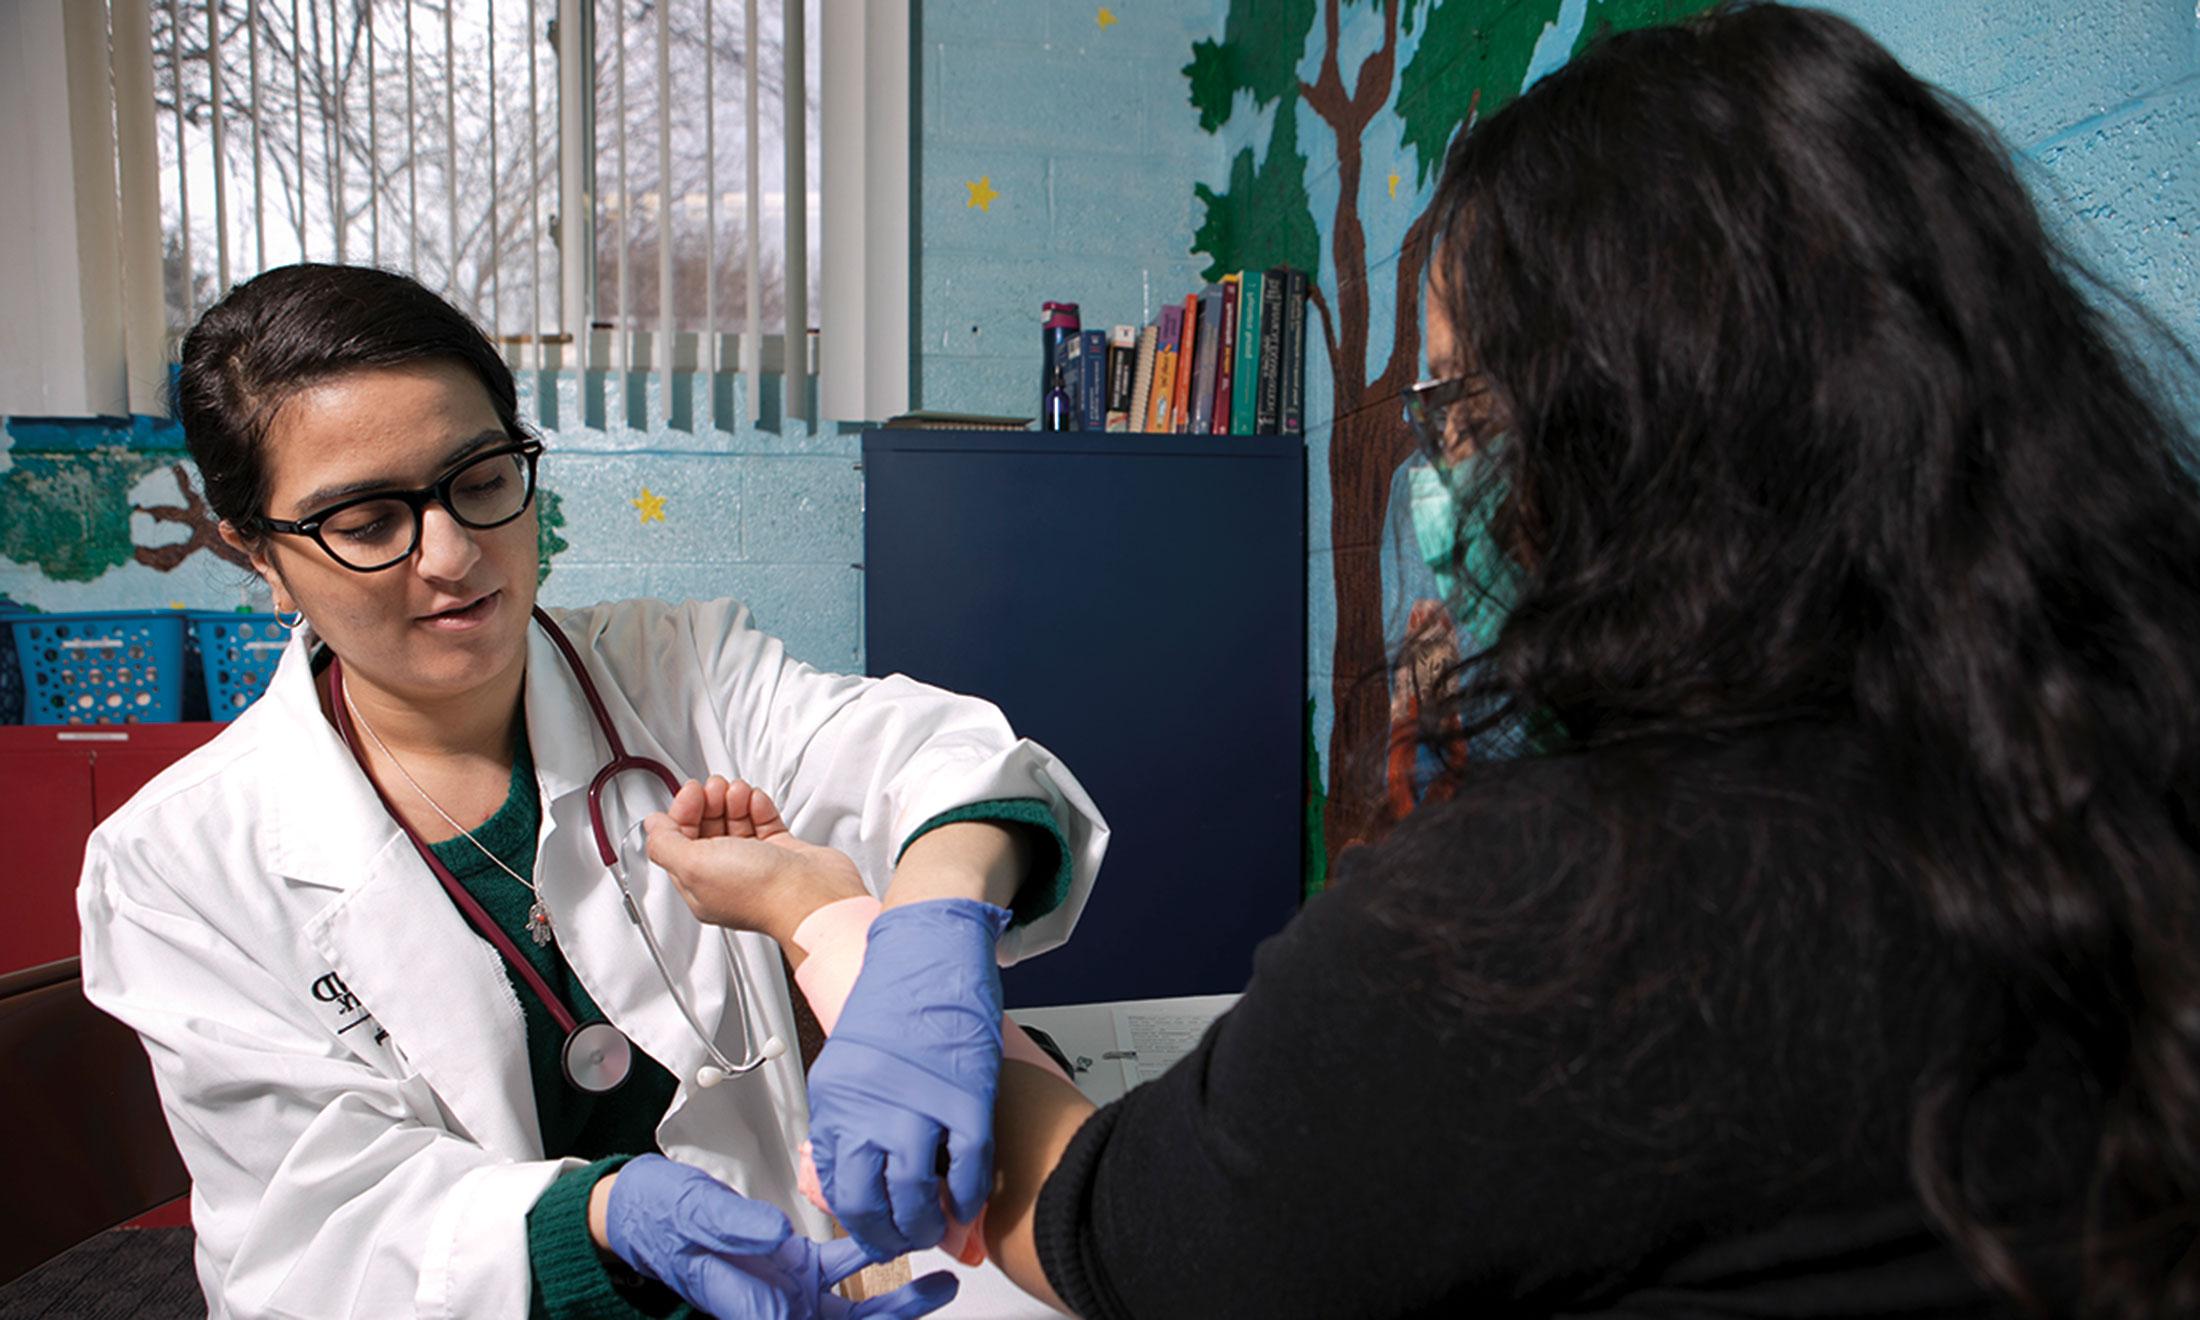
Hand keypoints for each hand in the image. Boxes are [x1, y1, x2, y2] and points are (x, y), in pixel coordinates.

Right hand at [602, 1155, 958, 1318]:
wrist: (640, 1207)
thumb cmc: (658, 1216)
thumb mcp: (694, 1215)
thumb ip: (737, 1226)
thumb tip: (778, 1235)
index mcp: (747, 1304)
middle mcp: (771, 1302)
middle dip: (892, 1317)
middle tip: (939, 1293)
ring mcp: (784, 1285)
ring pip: (849, 1304)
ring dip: (895, 1297)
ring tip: (941, 1282)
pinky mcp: (790, 1263)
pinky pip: (838, 1265)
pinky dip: (867, 1252)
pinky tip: (894, 1235)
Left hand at [643, 777, 867, 946]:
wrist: (812, 896)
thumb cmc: (760, 891)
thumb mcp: (693, 865)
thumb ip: (665, 844)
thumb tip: (652, 826)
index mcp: (699, 885)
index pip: (679, 842)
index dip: (682, 813)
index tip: (692, 793)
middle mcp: (727, 876)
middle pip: (707, 829)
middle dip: (708, 803)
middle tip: (715, 788)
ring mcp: (756, 864)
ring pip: (736, 823)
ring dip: (733, 800)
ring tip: (738, 792)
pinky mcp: (783, 854)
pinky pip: (764, 823)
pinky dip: (758, 807)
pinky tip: (757, 801)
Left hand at [806, 898, 1013, 1260]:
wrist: (928, 944)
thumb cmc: (895, 994)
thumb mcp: (851, 1058)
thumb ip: (854, 1113)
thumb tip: (866, 1166)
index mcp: (835, 1099)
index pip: (836, 1187)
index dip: (860, 1221)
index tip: (877, 1229)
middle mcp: (869, 1107)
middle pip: (869, 1203)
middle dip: (889, 1235)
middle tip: (906, 1239)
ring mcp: (918, 1104)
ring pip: (918, 1196)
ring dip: (930, 1224)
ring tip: (940, 1225)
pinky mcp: (965, 1095)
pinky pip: (970, 1168)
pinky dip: (972, 1195)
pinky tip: (972, 1200)